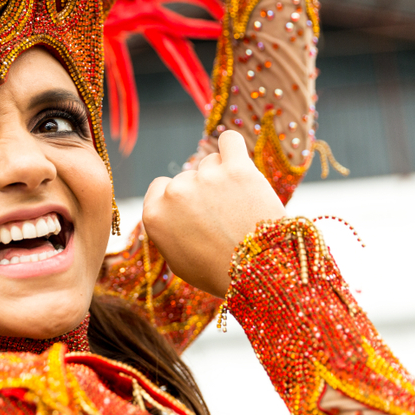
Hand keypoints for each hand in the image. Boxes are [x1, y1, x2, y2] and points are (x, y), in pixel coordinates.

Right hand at [141, 130, 285, 297]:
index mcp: (154, 214)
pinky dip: (232, 147)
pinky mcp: (237, 168)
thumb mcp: (176, 260)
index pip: (159, 188)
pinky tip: (238, 160)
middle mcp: (175, 192)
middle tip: (222, 217)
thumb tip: (167, 212)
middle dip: (202, 192)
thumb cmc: (218, 272)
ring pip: (210, 163)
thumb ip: (165, 230)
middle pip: (186, 176)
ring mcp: (206, 178)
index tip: (193, 212)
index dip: (178, 199)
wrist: (259, 274)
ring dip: (221, 177)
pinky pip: (230, 140)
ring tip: (238, 205)